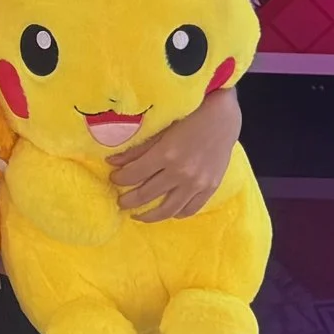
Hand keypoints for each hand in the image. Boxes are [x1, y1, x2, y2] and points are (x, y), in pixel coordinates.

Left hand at [113, 82, 239, 222]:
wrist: (222, 117)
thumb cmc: (188, 118)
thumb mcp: (160, 130)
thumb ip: (137, 149)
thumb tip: (112, 162)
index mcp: (165, 154)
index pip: (134, 175)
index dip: (120, 179)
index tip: (113, 178)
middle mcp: (181, 172)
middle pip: (146, 195)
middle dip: (128, 200)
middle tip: (120, 201)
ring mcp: (197, 183)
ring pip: (168, 210)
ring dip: (149, 216)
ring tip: (138, 215)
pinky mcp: (210, 188)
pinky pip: (190, 209)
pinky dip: (176, 214)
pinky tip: (167, 212)